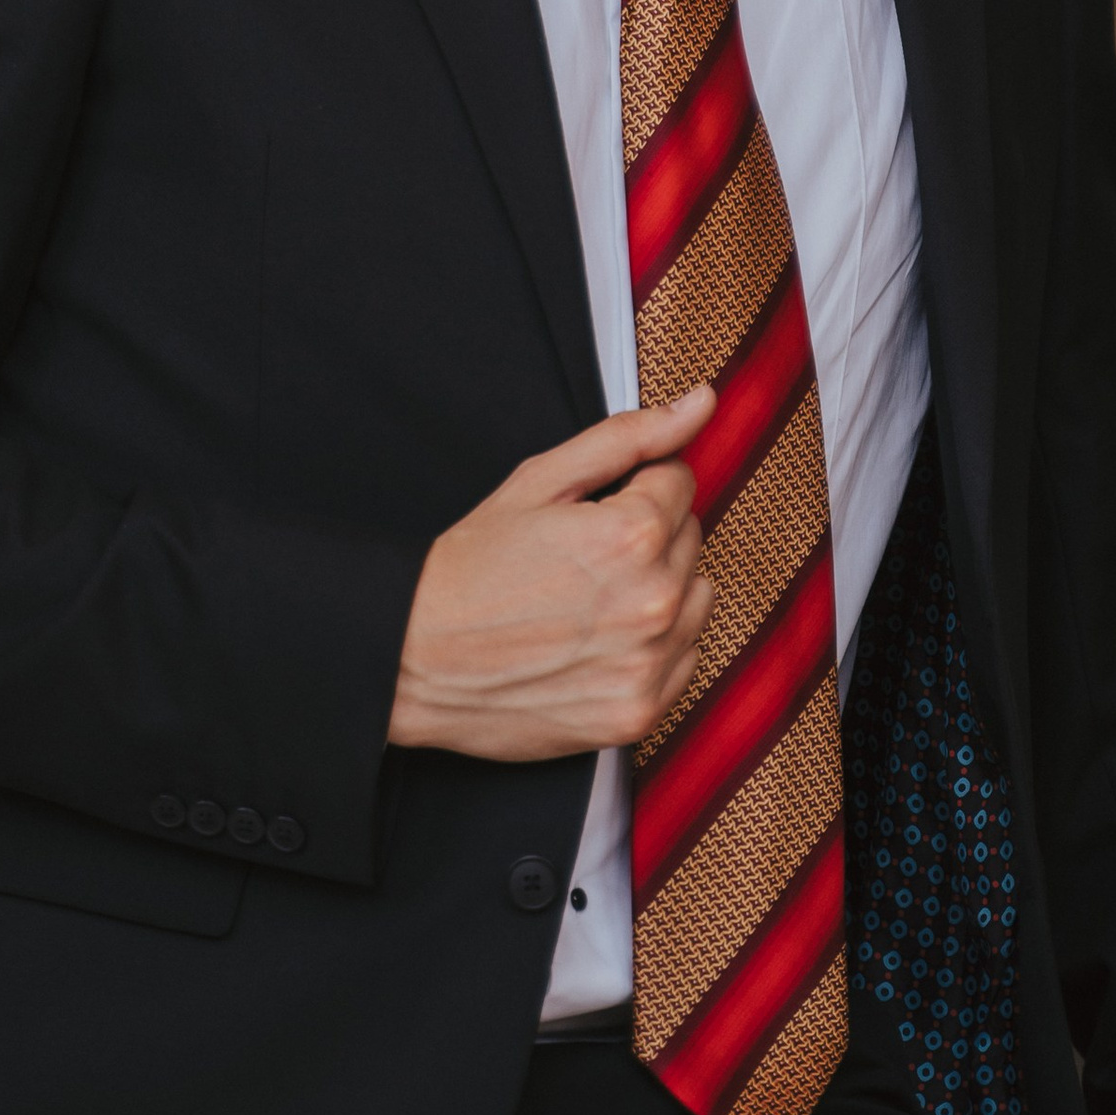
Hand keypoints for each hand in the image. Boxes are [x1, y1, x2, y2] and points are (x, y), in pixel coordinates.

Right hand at [388, 391, 713, 760]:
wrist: (414, 660)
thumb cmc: (470, 570)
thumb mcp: (540, 481)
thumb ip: (629, 438)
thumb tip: (701, 402)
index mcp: (633, 534)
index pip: (680, 482)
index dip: (634, 488)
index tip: (594, 511)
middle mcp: (654, 601)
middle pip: (690, 539)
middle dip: (647, 536)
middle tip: (581, 558)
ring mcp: (649, 663)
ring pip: (696, 599)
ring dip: (660, 591)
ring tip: (592, 600)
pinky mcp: (639, 713)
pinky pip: (685, 660)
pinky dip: (653, 648)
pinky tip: (598, 643)